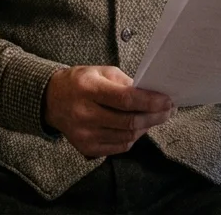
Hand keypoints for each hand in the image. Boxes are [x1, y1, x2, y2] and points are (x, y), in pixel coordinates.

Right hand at [44, 66, 173, 157]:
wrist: (51, 101)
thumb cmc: (80, 82)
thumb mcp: (100, 72)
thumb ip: (125, 83)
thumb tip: (151, 94)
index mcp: (88, 89)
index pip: (125, 99)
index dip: (150, 101)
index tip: (168, 100)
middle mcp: (84, 113)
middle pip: (129, 121)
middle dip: (154, 116)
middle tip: (168, 110)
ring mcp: (85, 134)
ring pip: (127, 136)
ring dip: (146, 127)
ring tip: (155, 117)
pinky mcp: (86, 148)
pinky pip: (119, 147)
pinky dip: (133, 138)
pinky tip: (138, 127)